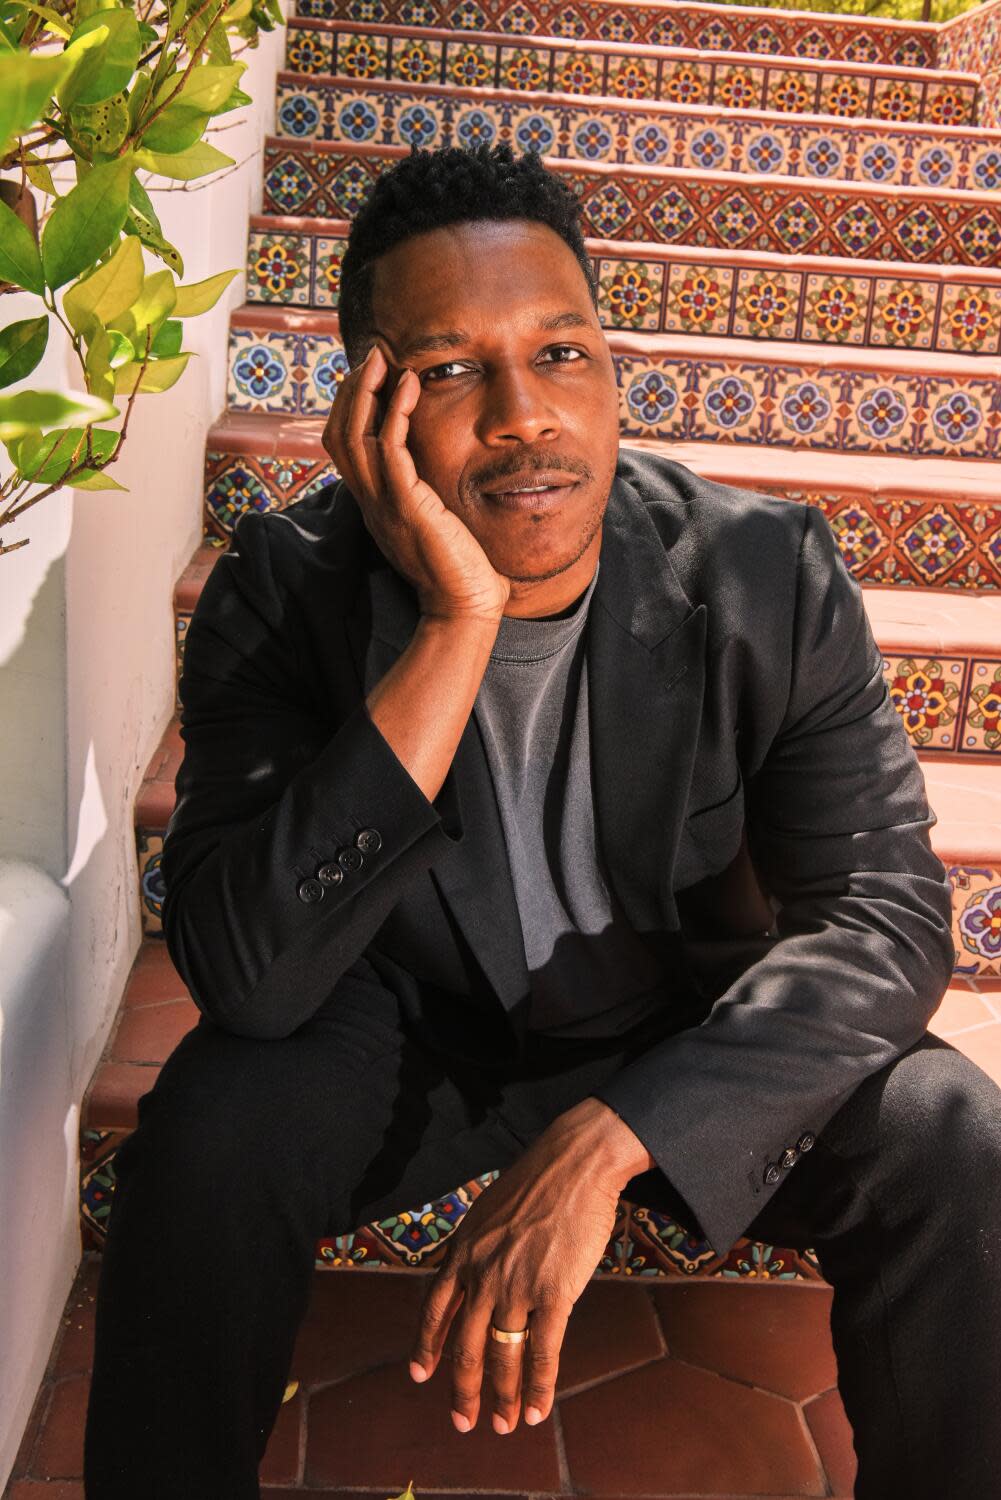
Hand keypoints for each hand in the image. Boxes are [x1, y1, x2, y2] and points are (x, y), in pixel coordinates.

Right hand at [322, 342, 511, 621]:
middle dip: (350, 390)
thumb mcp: (433, 523)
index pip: (344, 447)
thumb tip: (435, 473)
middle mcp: (370, 502)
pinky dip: (395, 411)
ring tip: (382, 359)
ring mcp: (383, 504)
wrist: (465, 606)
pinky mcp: (406, 505)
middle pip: (338, 435)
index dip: (350, 408)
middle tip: (371, 355)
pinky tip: (411, 385)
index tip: (371, 376)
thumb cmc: (460, 570)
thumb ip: (424, 496)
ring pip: (353, 436)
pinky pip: (388, 448)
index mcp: (374, 505)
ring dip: (365, 391)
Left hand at [407, 1098, 634, 1435]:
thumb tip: (473, 1267)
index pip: (435, 1309)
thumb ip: (478, 1246)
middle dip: (462, 1390)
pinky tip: (537, 1411)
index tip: (420, 1376)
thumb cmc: (539, 1180)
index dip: (427, 1347)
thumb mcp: (488, 1210)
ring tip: (505, 1426)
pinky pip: (542, 1352)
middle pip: (464, 1346)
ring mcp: (516, 1285)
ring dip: (502, 1398)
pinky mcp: (554, 1293)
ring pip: (501, 1356)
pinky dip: (538, 1388)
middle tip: (463, 1422)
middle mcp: (482, 1273)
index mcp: (463, 1251)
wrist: (575, 1162)